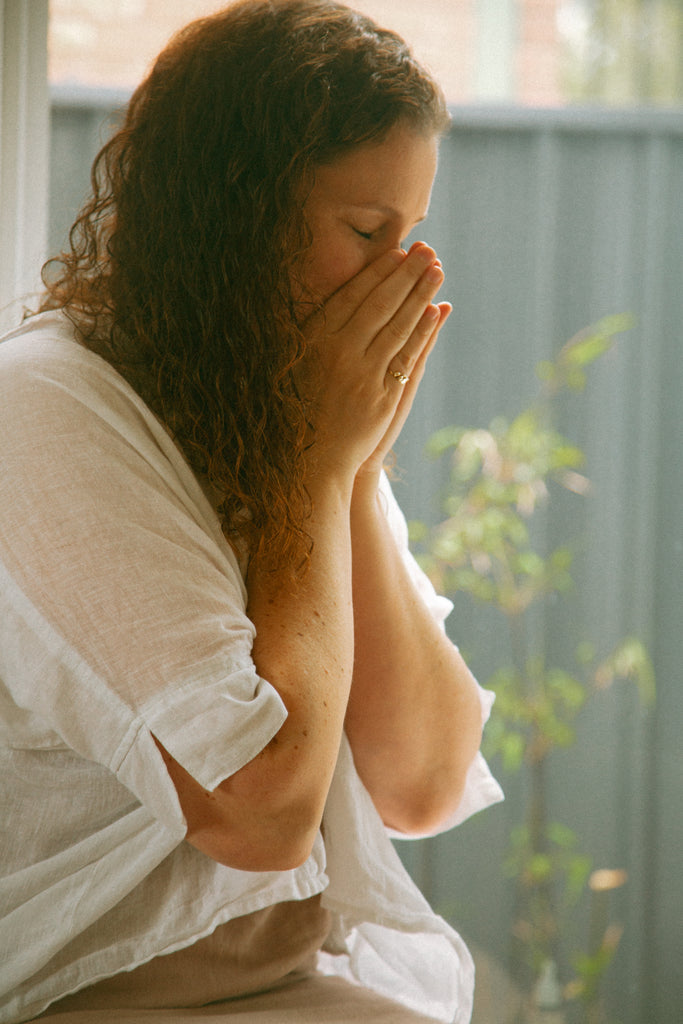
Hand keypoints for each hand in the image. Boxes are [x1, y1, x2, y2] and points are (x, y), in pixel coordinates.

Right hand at [301, 243, 446, 482]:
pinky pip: (406, 356)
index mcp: (314, 341)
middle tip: (427, 250)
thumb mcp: (296, 364)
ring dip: (420, 295)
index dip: (377, 272)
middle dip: (406, 273)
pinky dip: (422, 331)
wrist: (309, 459)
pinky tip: (435, 311)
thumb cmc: (298, 408)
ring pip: (397, 326)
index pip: (351, 296)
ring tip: (437, 270)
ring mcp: (362, 375)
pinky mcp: (381, 397)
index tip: (397, 252)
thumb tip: (334, 302)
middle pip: (379, 304)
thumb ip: (315, 334)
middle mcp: (339, 354)